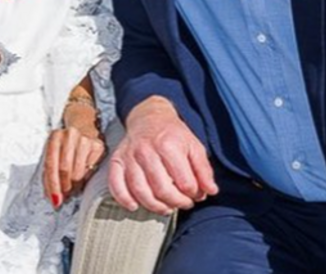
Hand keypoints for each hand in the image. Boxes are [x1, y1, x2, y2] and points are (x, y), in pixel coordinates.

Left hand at [43, 109, 105, 207]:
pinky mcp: (98, 146)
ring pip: (78, 173)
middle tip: (65, 195)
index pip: (51, 164)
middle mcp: (70, 135)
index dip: (53, 185)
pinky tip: (83, 174)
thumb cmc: (65, 146)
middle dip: (64, 187)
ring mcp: (85, 139)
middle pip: (65, 169)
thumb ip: (49, 174)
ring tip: (73, 185)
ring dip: (75, 185)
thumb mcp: (53, 155)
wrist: (84, 128)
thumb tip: (52, 197)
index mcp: (54, 137)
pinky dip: (85, 178)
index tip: (55, 200)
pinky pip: (91, 170)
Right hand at [107, 97, 217, 214]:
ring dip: (155, 206)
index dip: (193, 194)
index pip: (184, 182)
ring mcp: (129, 156)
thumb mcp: (194, 146)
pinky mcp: (117, 161)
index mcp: (168, 145)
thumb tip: (210, 191)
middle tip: (182, 203)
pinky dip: (124, 199)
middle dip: (176, 203)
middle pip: (162, 189)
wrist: (149, 117)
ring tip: (166, 207)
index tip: (195, 195)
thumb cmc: (172, 134)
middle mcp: (146, 151)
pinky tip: (135, 205)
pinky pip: (116, 185)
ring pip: (140, 191)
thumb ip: (204, 170)